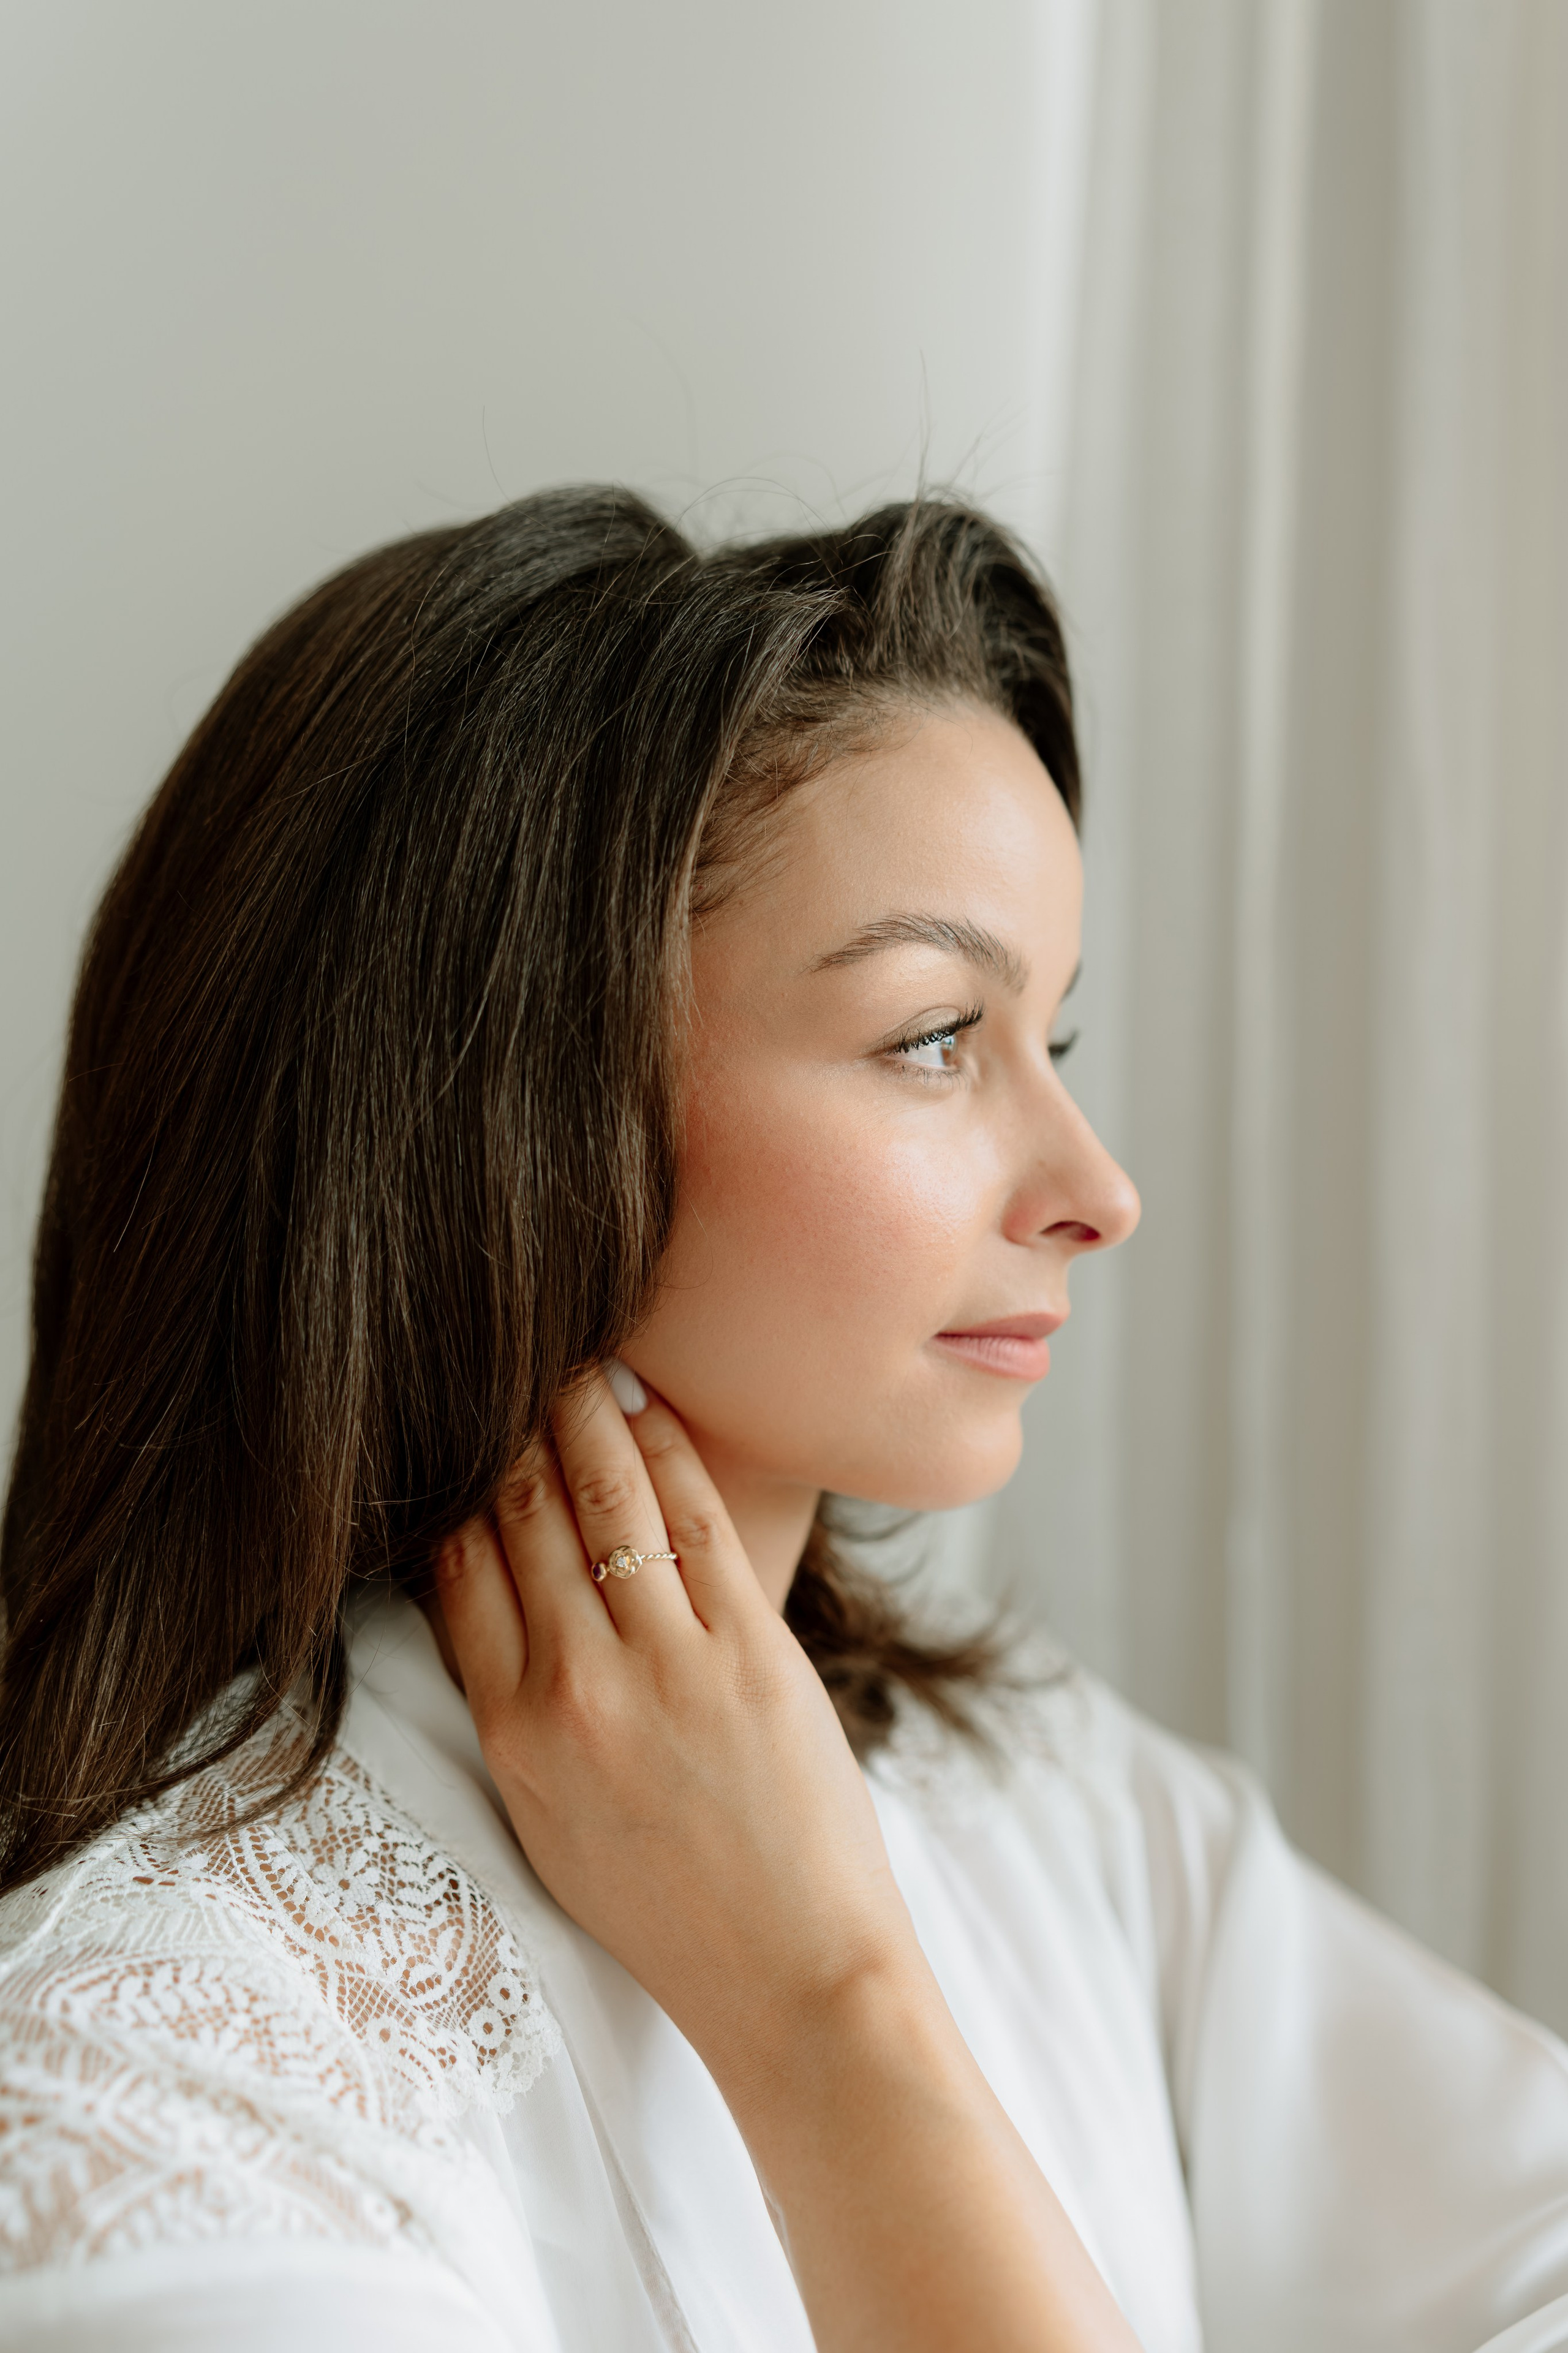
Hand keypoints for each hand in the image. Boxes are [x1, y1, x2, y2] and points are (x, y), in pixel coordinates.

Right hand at [435, 1370, 919, 2093]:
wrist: (790, 1976)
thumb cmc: (670, 1906)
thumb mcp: (552, 1822)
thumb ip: (517, 1711)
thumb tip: (490, 1599)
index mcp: (515, 1737)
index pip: (455, 1571)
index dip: (453, 1486)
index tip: (457, 1427)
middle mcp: (576, 1691)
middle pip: (520, 1517)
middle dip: (511, 1427)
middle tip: (511, 1360)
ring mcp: (666, 1668)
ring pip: (603, 1500)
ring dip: (582, 1415)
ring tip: (574, 1358)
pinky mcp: (751, 1653)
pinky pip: (696, 1521)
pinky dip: (669, 1452)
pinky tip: (653, 1408)